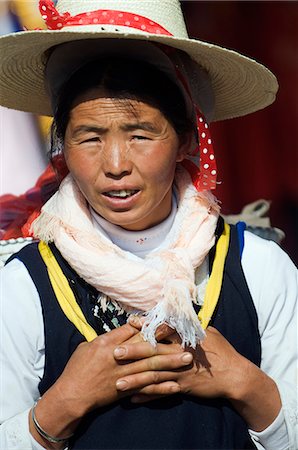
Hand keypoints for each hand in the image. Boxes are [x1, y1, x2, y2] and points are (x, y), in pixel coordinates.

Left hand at [128, 326, 281, 432]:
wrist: (235, 375)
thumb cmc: (222, 350)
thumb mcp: (208, 332)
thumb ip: (191, 326)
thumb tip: (179, 315)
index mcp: (186, 338)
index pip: (163, 329)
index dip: (146, 325)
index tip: (130, 322)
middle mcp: (181, 354)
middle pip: (154, 352)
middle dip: (133, 352)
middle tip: (115, 353)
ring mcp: (181, 372)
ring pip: (155, 375)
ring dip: (136, 380)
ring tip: (118, 383)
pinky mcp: (183, 386)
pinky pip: (163, 393)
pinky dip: (148, 396)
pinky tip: (134, 399)